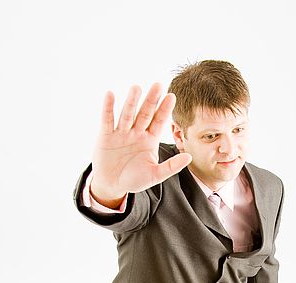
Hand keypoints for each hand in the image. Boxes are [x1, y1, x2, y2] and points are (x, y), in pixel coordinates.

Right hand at [90, 82, 191, 203]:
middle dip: (151, 100)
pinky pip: (107, 119)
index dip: (164, 110)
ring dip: (131, 102)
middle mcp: (136, 132)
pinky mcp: (106, 135)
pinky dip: (108, 108)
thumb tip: (189, 157)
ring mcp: (121, 132)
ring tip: (137, 88)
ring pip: (128, 114)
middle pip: (145, 113)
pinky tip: (110, 95)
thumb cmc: (134, 179)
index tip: (171, 96)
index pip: (159, 121)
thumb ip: (171, 166)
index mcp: (149, 140)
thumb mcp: (155, 175)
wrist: (111, 185)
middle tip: (158, 85)